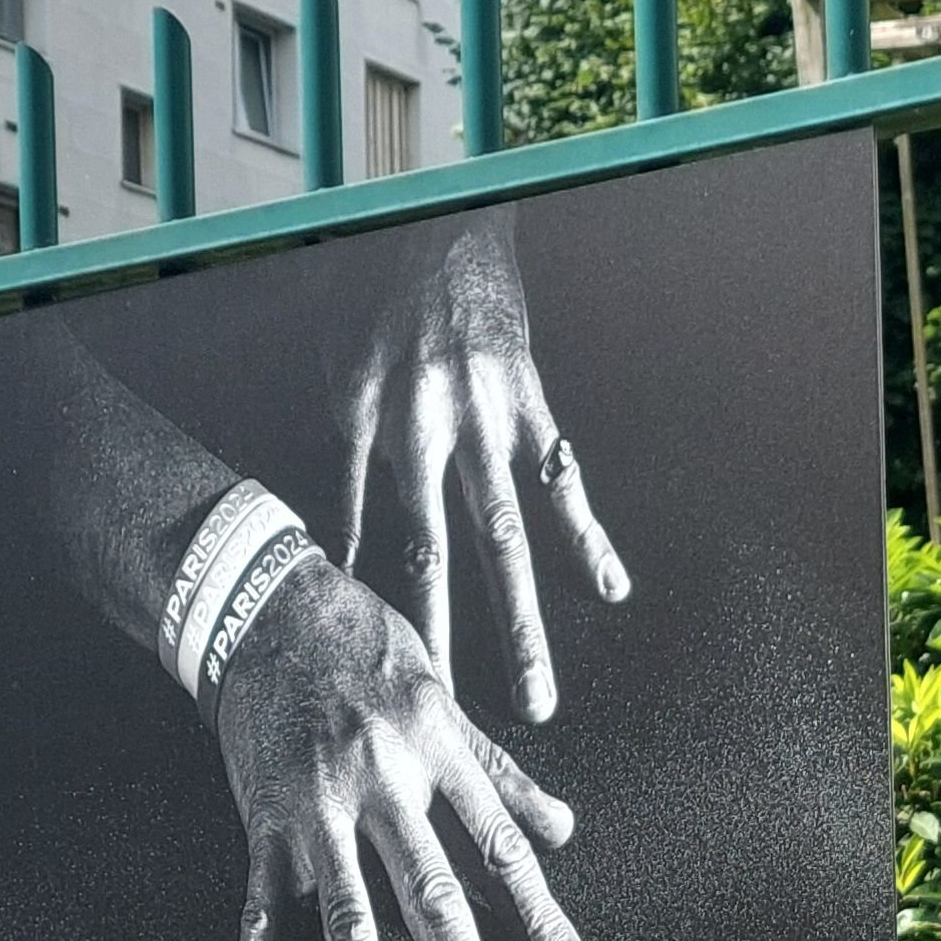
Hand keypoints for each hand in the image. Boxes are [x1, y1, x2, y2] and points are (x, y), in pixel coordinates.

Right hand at [209, 552, 598, 940]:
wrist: (263, 602)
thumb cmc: (366, 647)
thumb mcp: (447, 697)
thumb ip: (502, 775)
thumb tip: (562, 833)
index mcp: (439, 757)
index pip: (502, 861)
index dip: (543, 929)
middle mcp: (383, 789)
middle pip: (434, 908)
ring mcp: (315, 812)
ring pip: (348, 927)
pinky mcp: (260, 823)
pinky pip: (256, 915)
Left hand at [335, 213, 627, 719]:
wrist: (441, 229)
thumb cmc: (379, 307)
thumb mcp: (335, 374)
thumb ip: (342, 457)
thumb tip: (328, 544)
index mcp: (366, 421)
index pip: (359, 534)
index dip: (361, 603)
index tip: (366, 668)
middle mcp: (425, 427)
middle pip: (433, 555)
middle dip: (441, 641)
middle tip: (447, 711)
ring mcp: (486, 420)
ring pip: (505, 539)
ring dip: (522, 624)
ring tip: (537, 695)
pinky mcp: (532, 406)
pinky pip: (563, 481)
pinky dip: (589, 536)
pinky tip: (612, 587)